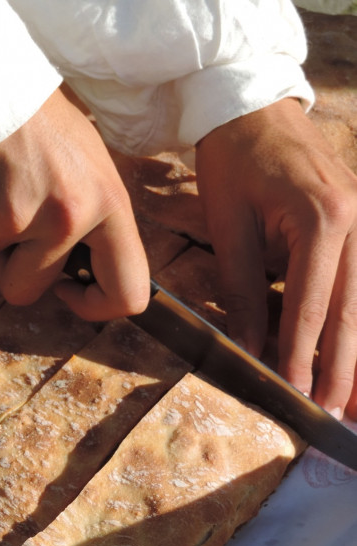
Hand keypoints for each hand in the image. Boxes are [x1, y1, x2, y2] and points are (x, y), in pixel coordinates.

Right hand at [0, 88, 149, 320]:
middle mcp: (64, 218)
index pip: (126, 291)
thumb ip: (93, 222)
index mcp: (106, 204)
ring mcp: (11, 217)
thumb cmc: (39, 122)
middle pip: (25, 291)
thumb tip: (83, 274)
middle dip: (13, 267)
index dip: (96, 305)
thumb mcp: (89, 164)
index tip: (70, 289)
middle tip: (12, 218)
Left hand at [195, 98, 356, 419]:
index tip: (295, 393)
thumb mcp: (228, 223)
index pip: (312, 304)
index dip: (302, 354)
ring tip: (355, 398)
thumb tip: (247, 343)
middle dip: (344, 366)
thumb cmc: (233, 159)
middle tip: (335, 414)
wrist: (252, 105)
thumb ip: (241, 286)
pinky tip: (356, 347)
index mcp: (321, 219)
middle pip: (353, 309)